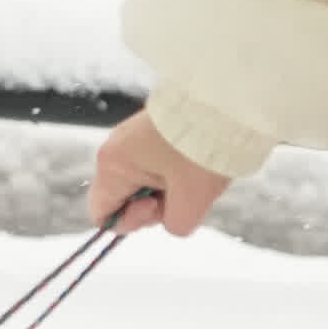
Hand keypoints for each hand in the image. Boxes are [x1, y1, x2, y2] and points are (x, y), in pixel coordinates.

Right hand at [88, 108, 230, 237]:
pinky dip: (173, 171)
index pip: (101, 213)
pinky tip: (193, 163)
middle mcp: (115, 146)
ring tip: (194, 174)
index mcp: (114, 164)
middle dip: (155, 203)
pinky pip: (154, 163)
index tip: (159, 207)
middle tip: (183, 190)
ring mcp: (132, 134)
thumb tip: (171, 221)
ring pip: (142, 180)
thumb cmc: (203, 150)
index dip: (130, 222)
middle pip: (124, 197)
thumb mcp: (192, 203)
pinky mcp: (150, 128)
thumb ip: (174, 225)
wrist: (225, 103)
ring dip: (168, 187)